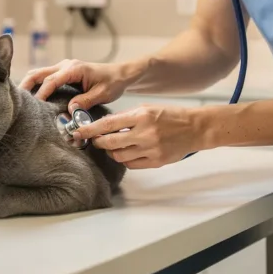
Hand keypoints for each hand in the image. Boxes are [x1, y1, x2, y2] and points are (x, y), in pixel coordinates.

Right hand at [17, 59, 127, 110]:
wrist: (119, 74)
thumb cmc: (112, 83)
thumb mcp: (102, 94)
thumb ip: (85, 101)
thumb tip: (70, 109)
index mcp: (74, 69)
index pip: (51, 80)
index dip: (41, 93)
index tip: (36, 106)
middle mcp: (65, 65)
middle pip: (38, 73)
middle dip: (26, 85)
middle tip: (17, 100)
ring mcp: (63, 67)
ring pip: (39, 73)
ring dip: (29, 85)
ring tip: (20, 100)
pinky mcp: (63, 72)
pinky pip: (45, 77)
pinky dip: (36, 85)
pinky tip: (31, 97)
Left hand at [75, 105, 203, 168]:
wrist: (195, 128)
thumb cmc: (170, 115)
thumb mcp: (147, 108)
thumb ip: (126, 117)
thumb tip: (104, 126)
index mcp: (141, 116)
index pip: (107, 124)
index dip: (89, 129)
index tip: (77, 131)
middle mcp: (145, 133)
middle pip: (109, 143)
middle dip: (98, 142)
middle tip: (95, 140)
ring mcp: (151, 149)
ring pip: (119, 156)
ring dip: (111, 152)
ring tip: (112, 146)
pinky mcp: (156, 161)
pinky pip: (131, 164)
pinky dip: (124, 159)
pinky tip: (126, 152)